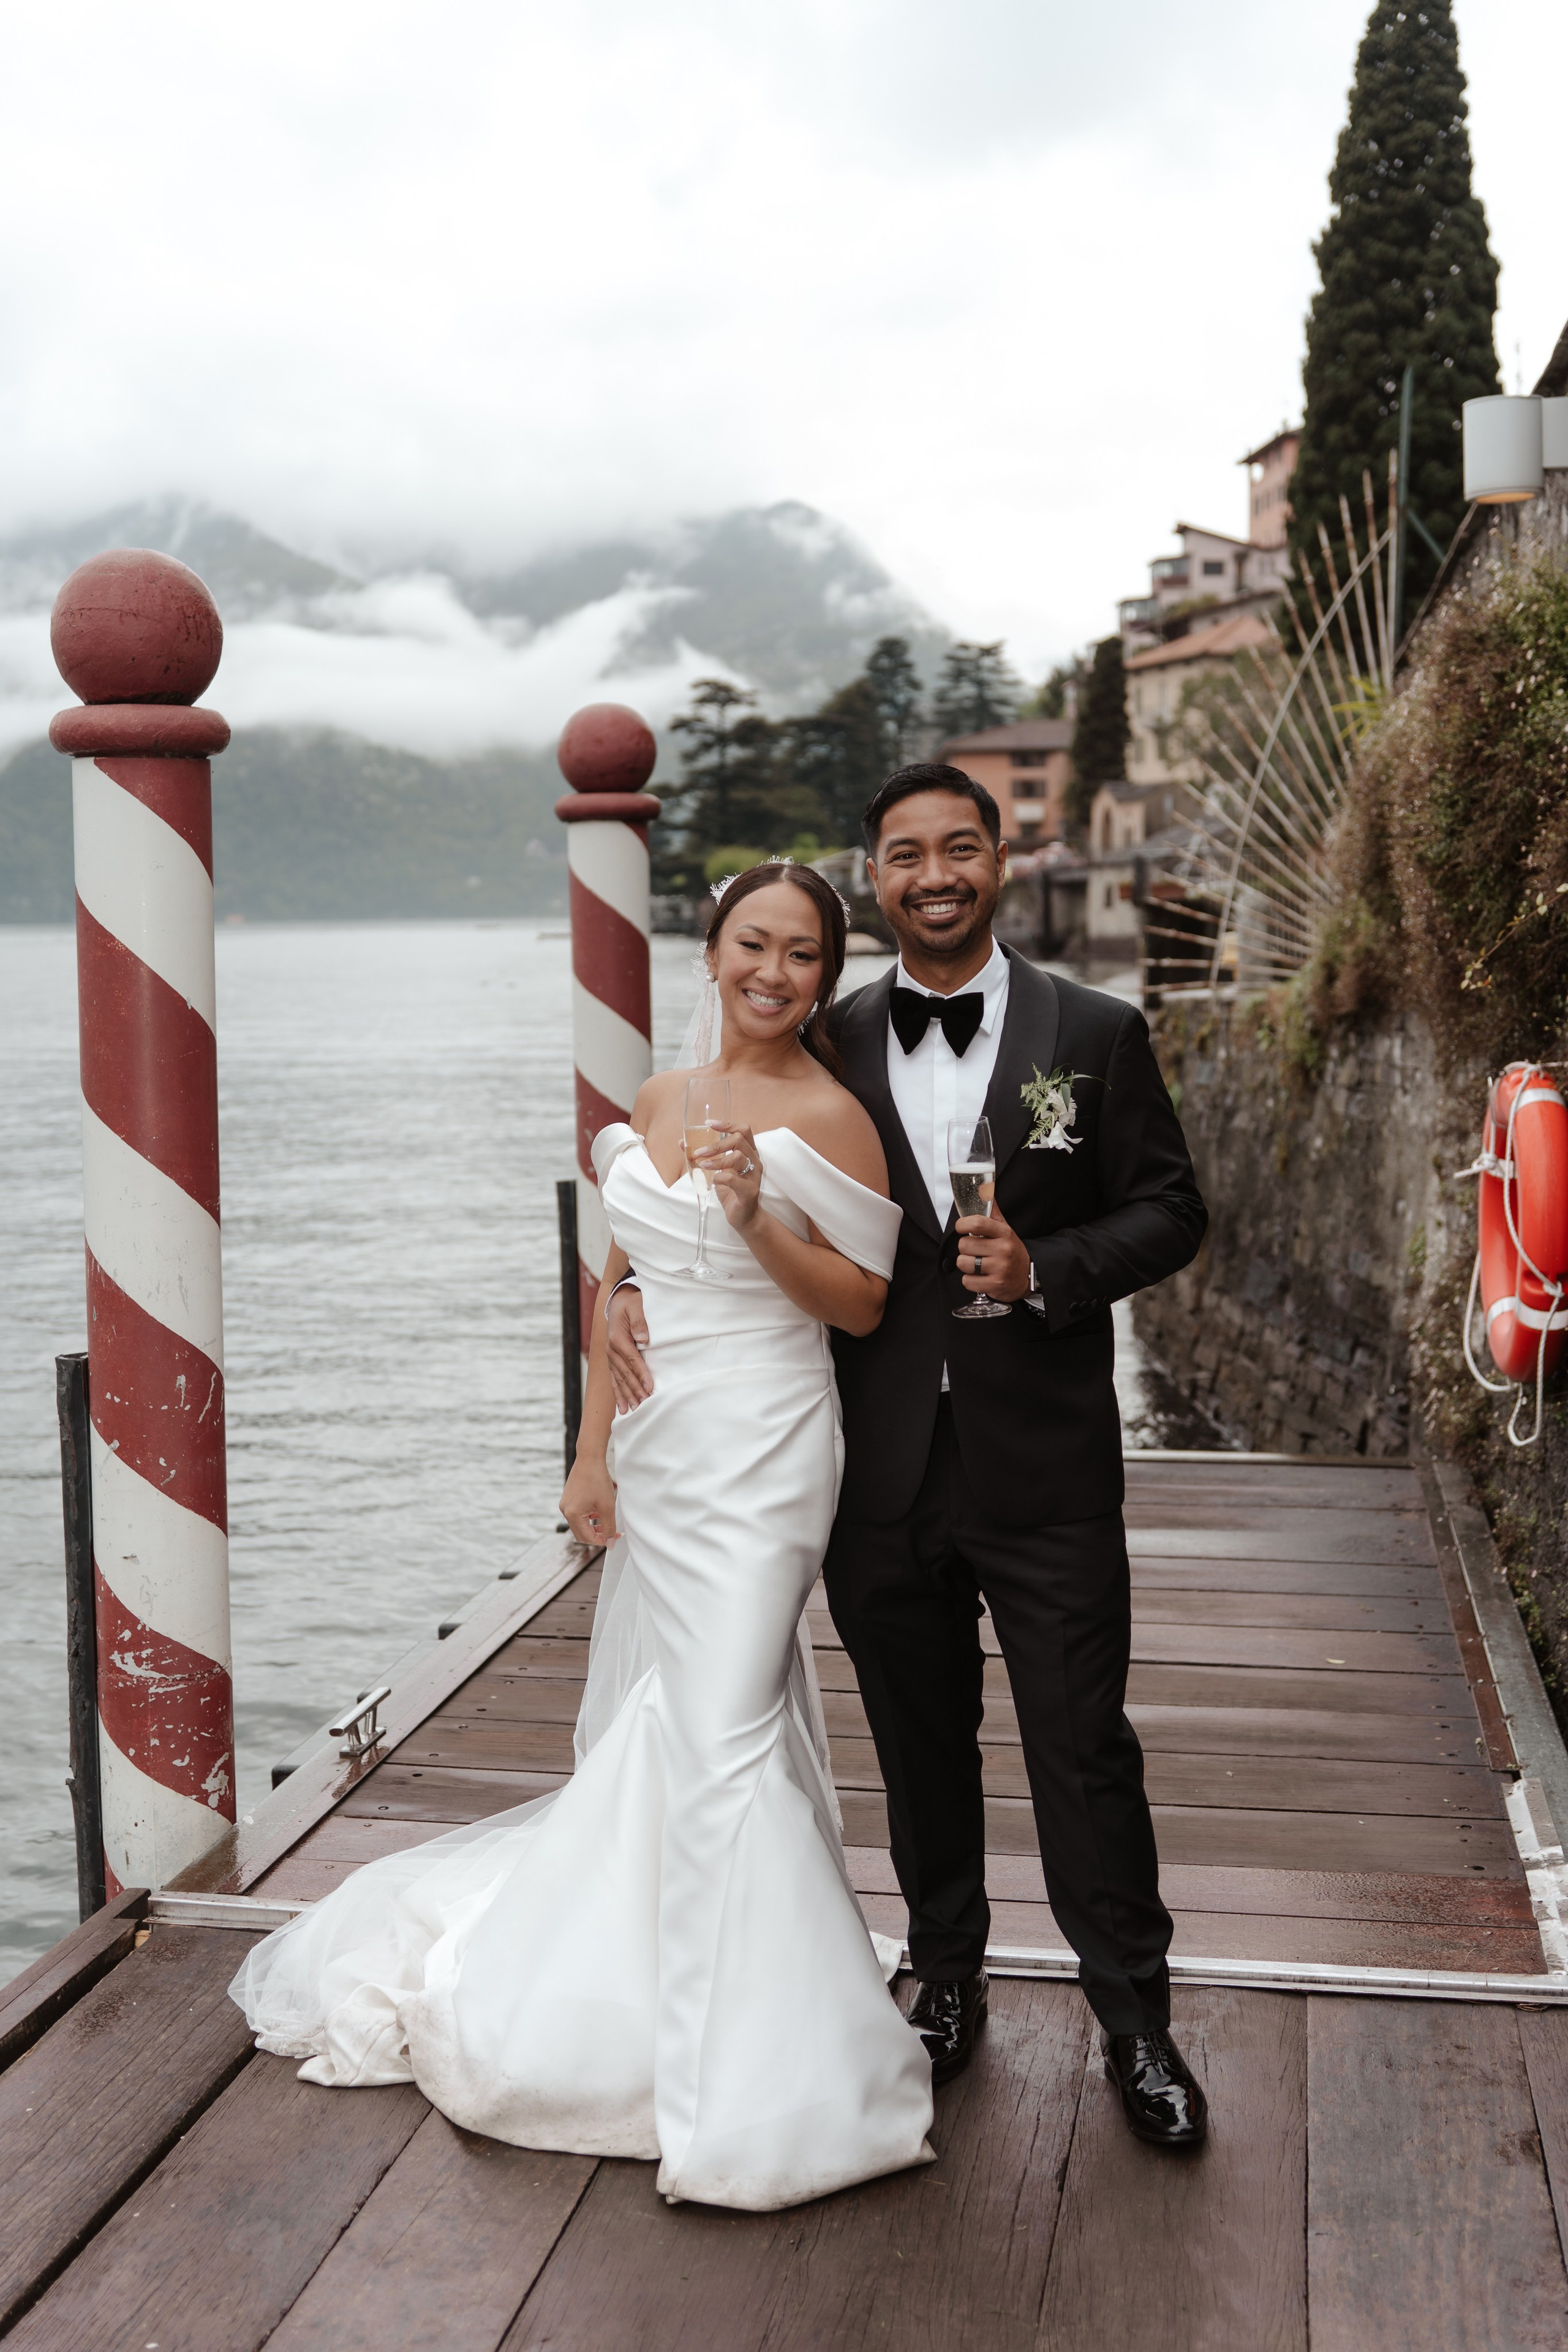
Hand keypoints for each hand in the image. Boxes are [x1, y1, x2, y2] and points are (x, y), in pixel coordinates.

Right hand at [561, 1454, 618, 1546]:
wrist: (589, 1457)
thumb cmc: (598, 1480)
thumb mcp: (607, 1506)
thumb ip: (609, 1527)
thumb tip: (610, 1544)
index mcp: (572, 1514)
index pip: (587, 1538)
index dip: (603, 1540)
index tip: (616, 1537)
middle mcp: (565, 1510)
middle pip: (581, 1534)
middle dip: (597, 1535)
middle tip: (612, 1532)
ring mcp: (565, 1504)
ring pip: (580, 1524)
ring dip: (593, 1526)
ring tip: (607, 1519)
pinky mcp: (568, 1498)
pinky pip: (577, 1514)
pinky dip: (588, 1517)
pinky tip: (599, 1510)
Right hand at [605, 1283, 652, 1412]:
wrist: (618, 1300)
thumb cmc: (631, 1302)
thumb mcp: (636, 1305)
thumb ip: (639, 1320)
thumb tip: (642, 1338)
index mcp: (618, 1338)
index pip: (632, 1360)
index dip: (642, 1375)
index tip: (650, 1388)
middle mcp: (611, 1350)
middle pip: (625, 1374)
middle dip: (636, 1390)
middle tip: (646, 1406)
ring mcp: (610, 1357)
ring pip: (619, 1380)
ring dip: (628, 1396)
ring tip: (635, 1410)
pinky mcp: (612, 1360)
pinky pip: (614, 1380)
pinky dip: (619, 1394)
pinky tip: (623, 1407)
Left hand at [697, 1123, 763, 1230]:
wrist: (744, 1217)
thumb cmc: (731, 1190)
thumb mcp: (717, 1170)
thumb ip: (703, 1156)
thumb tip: (682, 1143)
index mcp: (749, 1152)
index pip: (743, 1130)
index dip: (727, 1124)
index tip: (709, 1124)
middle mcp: (754, 1160)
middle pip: (739, 1140)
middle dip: (716, 1144)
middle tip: (699, 1152)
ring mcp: (754, 1175)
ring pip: (738, 1157)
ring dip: (717, 1160)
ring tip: (703, 1165)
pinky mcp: (750, 1190)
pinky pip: (734, 1179)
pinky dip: (720, 1178)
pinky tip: (713, 1181)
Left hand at [954, 1199, 1030, 1300]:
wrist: (1029, 1276)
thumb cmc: (1011, 1251)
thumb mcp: (1005, 1230)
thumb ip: (992, 1212)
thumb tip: (984, 1190)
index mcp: (1004, 1233)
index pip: (977, 1223)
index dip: (962, 1224)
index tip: (961, 1228)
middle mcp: (1002, 1250)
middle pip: (965, 1245)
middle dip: (965, 1248)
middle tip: (975, 1251)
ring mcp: (999, 1269)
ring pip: (963, 1263)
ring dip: (966, 1265)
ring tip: (977, 1264)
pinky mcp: (995, 1285)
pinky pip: (967, 1281)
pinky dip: (970, 1280)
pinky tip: (980, 1277)